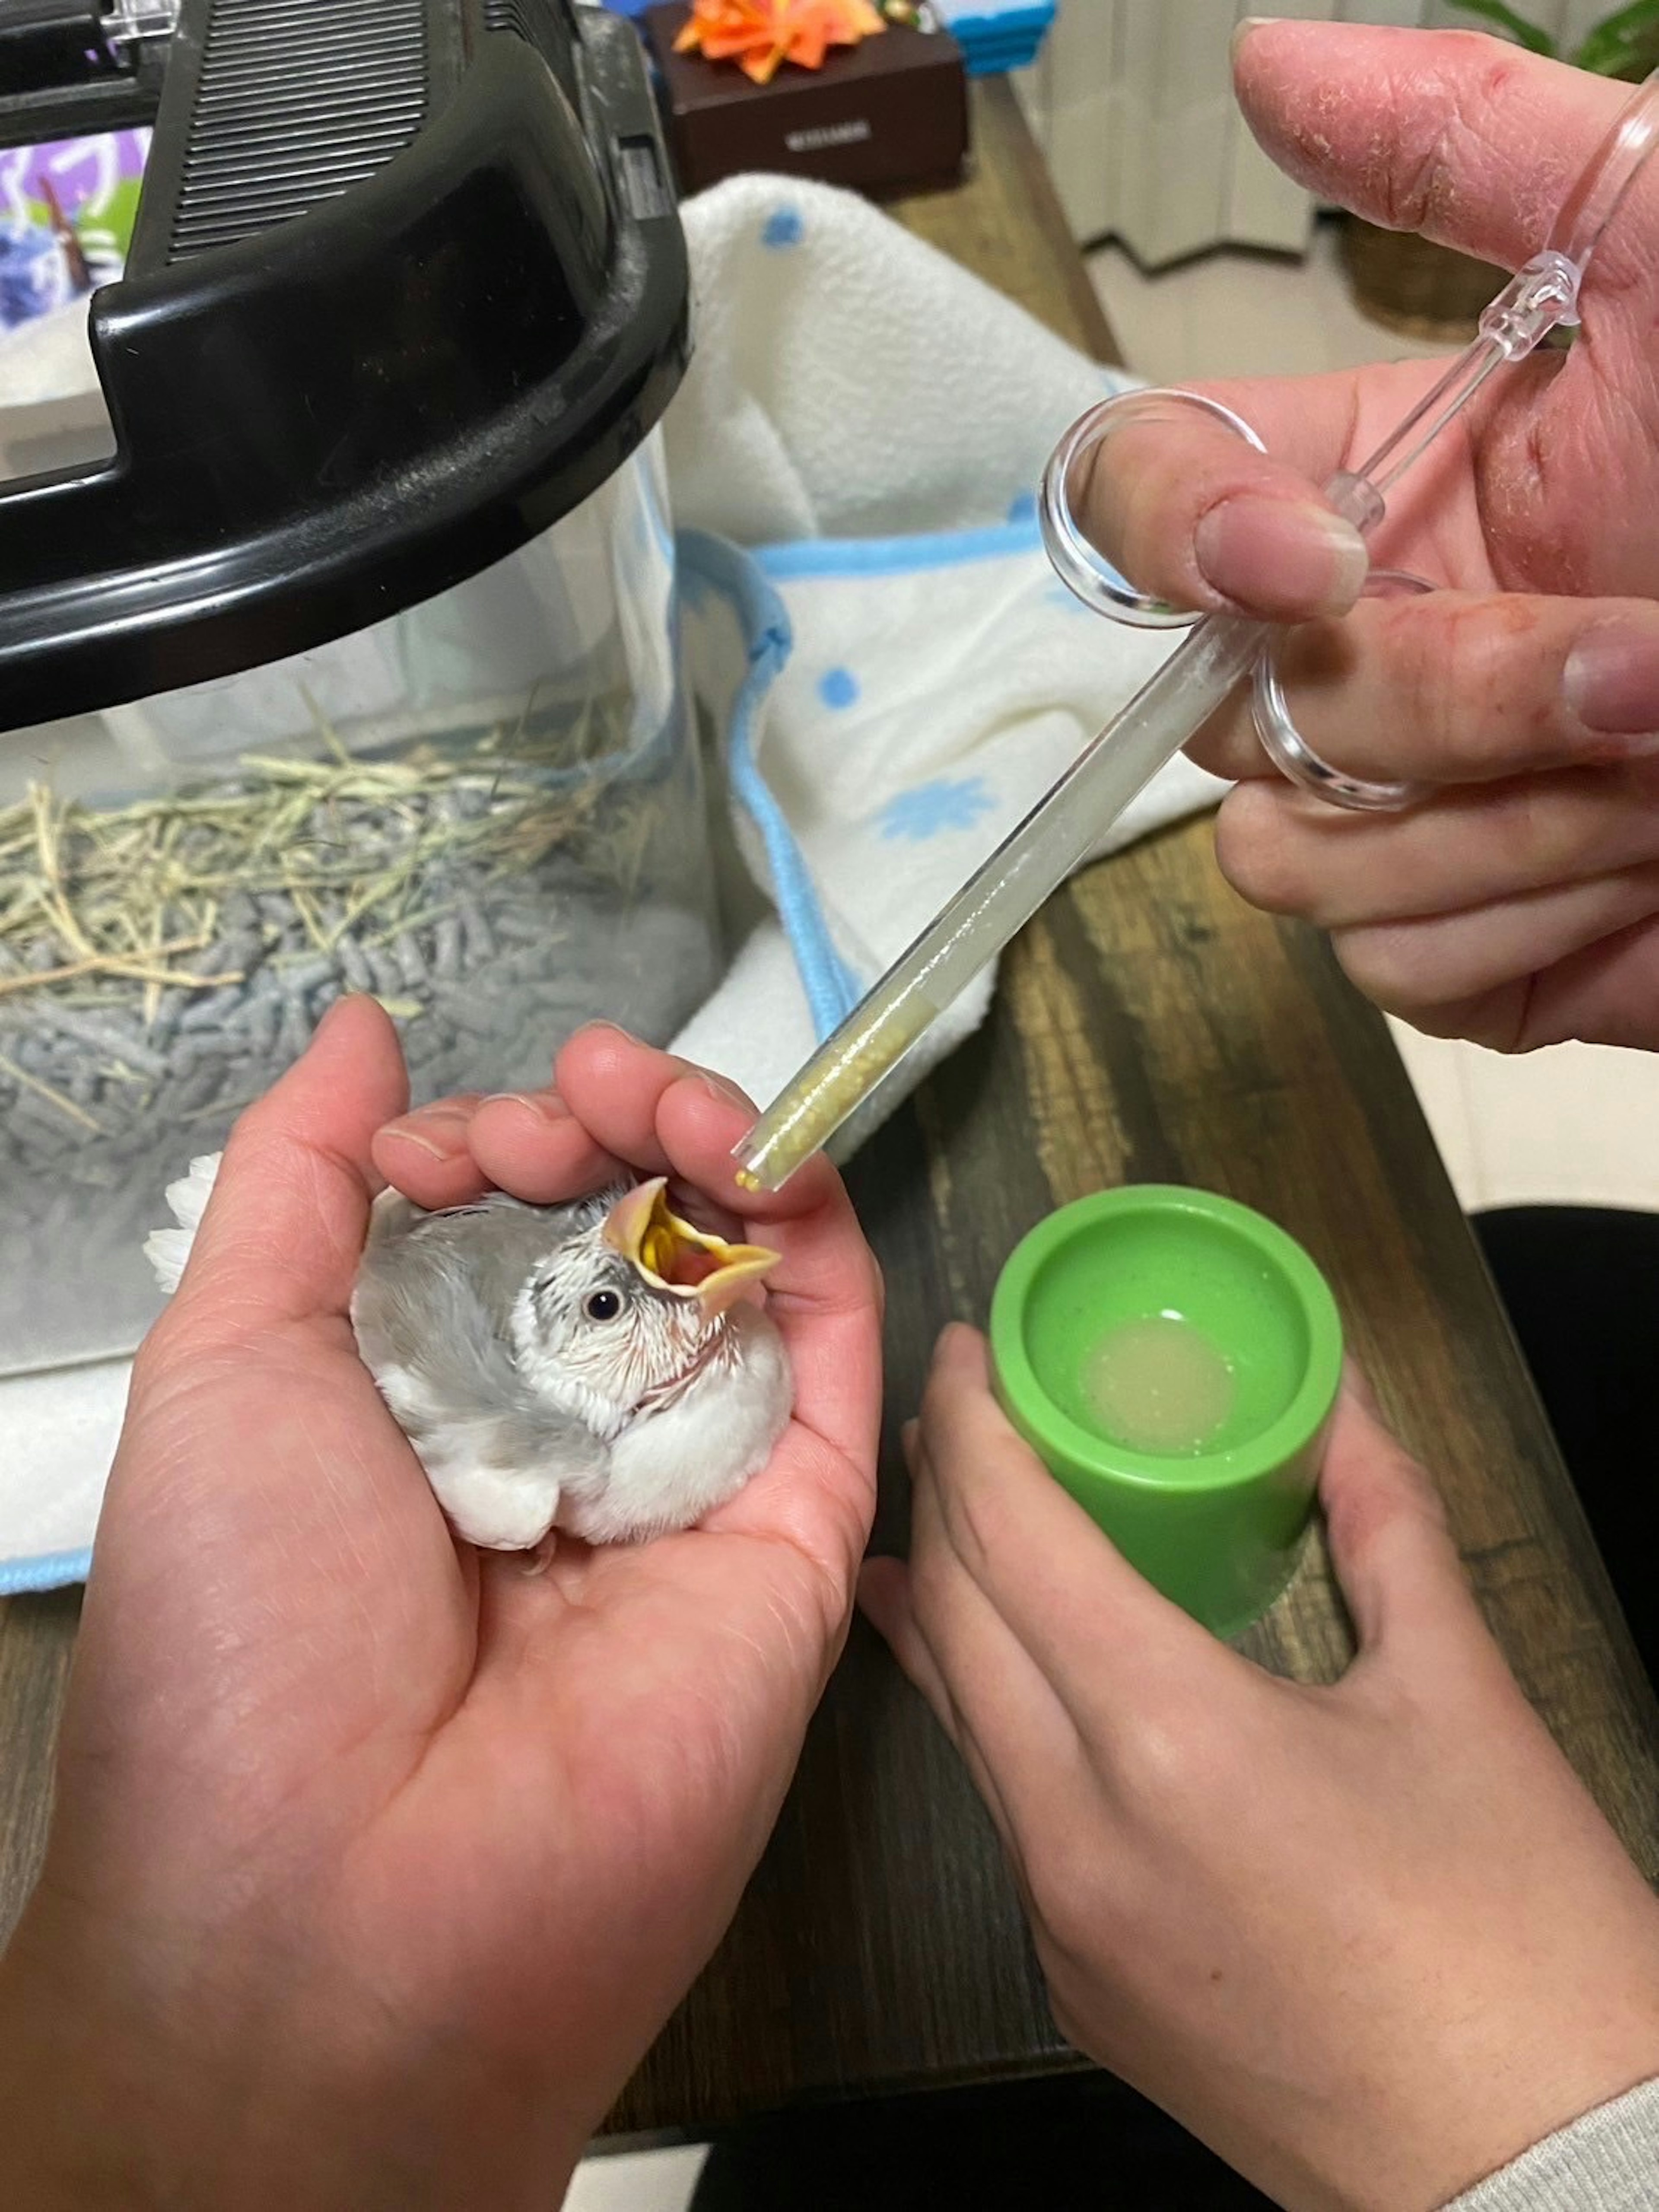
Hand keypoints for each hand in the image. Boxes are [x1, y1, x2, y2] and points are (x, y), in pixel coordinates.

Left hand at [0, 1000, 880, 2211]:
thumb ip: (294, 1185)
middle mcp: (559, 1443)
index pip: (499, 1226)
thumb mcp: (224, 1368)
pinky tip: (774, 1165)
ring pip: (741, 1275)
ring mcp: (683, 1488)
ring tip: (670, 1100)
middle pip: (628, 1233)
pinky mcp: (795, 1538)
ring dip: (721, 1151)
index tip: (453, 1142)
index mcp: (424, 1410)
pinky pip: (835, 1368)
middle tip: (575, 1101)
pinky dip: (822, 1244)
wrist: (346, 1910)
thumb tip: (360, 1035)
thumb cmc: (245, 1637)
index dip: (493, 1142)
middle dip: (610, 1126)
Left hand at [861, 1327, 1658, 2211]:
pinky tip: (1010, 1669)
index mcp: (1175, 1741)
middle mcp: (1080, 1832)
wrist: (1539, 2169)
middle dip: (944, 1492)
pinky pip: (1005, 1811)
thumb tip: (1343, 1407)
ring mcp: (1063, 1921)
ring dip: (947, 1602)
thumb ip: (1385, 1523)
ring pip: (964, 1718)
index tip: (967, 1350)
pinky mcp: (1076, 1984)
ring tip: (955, 1514)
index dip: (974, 1421)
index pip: (1015, 1537)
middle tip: (963, 1410)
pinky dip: (992, 1710)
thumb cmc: (1520, 1938)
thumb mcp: (1459, 1694)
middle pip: (958, 1616)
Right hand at [1082, 22, 1658, 1051]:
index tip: (1321, 564)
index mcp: (1386, 483)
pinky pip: (1390, 963)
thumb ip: (1477, 149)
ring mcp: (1406, 807)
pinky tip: (1649, 868)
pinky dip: (1531, 918)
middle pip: (1225, 706)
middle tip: (1640, 670)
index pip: (1142, 498)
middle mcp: (1367, 645)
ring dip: (1500, 820)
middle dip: (1433, 700)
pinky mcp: (1468, 945)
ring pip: (1291, 853)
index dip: (1179, 534)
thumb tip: (1269, 62)